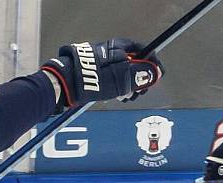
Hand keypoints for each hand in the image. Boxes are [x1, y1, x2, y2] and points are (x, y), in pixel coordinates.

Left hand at [41, 38, 163, 108]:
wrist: (65, 83)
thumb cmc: (93, 78)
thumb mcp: (122, 76)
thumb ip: (142, 74)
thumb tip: (157, 72)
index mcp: (120, 46)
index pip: (145, 51)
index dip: (153, 64)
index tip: (157, 77)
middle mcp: (113, 52)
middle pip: (136, 63)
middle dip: (141, 79)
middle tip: (141, 92)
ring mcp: (104, 63)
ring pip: (125, 74)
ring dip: (130, 86)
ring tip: (128, 97)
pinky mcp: (96, 73)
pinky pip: (114, 80)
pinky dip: (119, 88)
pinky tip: (118, 96)